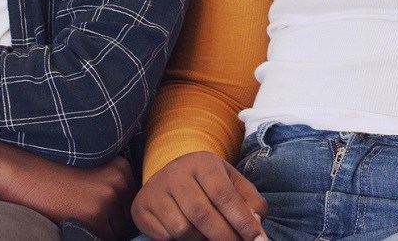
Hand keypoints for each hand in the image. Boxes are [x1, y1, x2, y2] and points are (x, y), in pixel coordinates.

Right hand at [0, 140, 135, 240]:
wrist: (21, 173)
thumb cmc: (52, 174)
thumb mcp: (91, 172)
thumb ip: (112, 188)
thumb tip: (128, 217)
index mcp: (121, 168)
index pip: (131, 204)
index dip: (114, 212)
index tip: (93, 207)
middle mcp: (119, 182)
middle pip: (125, 218)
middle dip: (108, 222)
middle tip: (83, 213)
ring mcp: (108, 198)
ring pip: (116, 231)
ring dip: (101, 230)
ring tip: (77, 215)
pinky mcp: (94, 215)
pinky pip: (103, 239)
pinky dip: (91, 236)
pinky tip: (74, 220)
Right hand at [131, 151, 268, 240]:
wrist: (171, 173)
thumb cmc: (209, 182)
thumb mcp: (233, 183)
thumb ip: (251, 203)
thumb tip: (256, 226)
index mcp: (203, 163)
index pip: (224, 195)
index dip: (242, 221)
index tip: (256, 240)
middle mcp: (176, 173)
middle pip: (202, 215)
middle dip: (224, 236)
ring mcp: (156, 189)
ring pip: (182, 229)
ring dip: (200, 239)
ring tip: (208, 235)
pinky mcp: (141, 206)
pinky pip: (164, 236)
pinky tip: (188, 233)